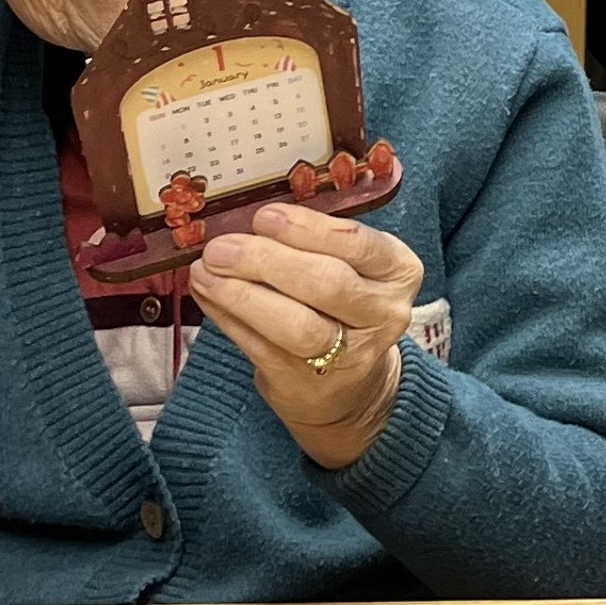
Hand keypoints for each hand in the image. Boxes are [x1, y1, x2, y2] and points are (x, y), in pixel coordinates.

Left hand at [190, 201, 420, 468]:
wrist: (351, 387)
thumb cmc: (344, 307)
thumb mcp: (353, 267)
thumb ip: (314, 243)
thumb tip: (248, 218)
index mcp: (399, 272)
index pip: (357, 244)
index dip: (308, 230)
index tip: (264, 217)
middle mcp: (383, 315)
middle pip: (326, 284)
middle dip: (267, 261)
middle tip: (221, 246)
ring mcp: (347, 356)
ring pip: (294, 324)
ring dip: (241, 294)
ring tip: (206, 270)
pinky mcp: (305, 384)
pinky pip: (261, 347)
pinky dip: (228, 318)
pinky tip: (208, 294)